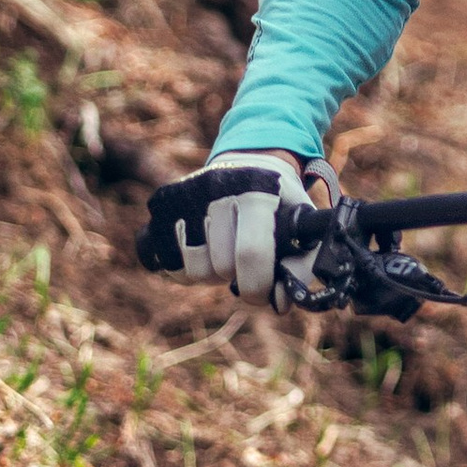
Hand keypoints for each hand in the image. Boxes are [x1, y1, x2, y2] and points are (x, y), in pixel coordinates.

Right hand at [137, 153, 307, 300]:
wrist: (250, 163)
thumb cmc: (280, 204)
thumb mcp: (303, 226)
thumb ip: (301, 266)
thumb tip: (280, 302)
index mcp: (258, 189)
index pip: (250, 253)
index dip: (258, 286)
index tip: (263, 292)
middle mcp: (217, 186)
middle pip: (220, 267)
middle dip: (236, 277)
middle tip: (246, 262)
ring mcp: (186, 194)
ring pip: (192, 269)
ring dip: (211, 274)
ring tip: (225, 253)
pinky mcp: (163, 204)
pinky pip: (165, 262)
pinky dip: (184, 268)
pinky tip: (201, 252)